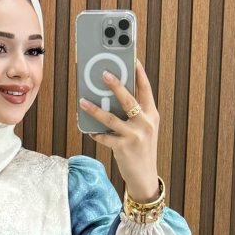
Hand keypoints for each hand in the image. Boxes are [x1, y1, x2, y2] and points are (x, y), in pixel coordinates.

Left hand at [78, 55, 159, 199]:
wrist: (144, 175)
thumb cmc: (141, 148)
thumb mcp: (144, 128)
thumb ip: (134, 113)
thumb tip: (112, 96)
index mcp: (151, 114)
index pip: (145, 89)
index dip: (139, 73)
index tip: (132, 59)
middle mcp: (145, 123)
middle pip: (128, 100)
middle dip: (116, 85)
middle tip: (103, 73)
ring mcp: (135, 136)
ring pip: (111, 118)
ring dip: (95, 109)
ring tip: (83, 101)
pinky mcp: (123, 148)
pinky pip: (104, 137)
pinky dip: (95, 133)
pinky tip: (88, 129)